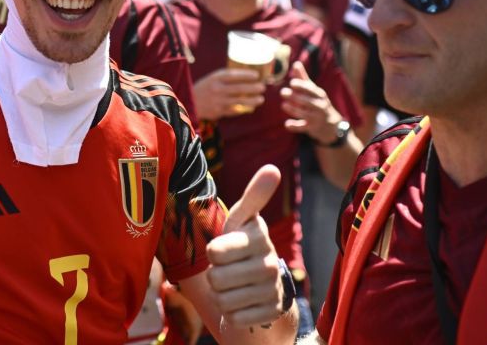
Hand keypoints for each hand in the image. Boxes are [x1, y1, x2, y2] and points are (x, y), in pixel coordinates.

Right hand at [193, 68, 264, 119]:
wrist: (190, 102)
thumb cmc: (205, 87)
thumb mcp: (213, 78)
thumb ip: (226, 77)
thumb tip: (248, 76)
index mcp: (215, 78)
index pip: (233, 75)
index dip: (246, 75)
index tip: (257, 75)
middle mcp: (217, 89)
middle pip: (238, 89)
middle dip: (252, 88)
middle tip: (262, 87)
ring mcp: (218, 101)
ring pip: (238, 101)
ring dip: (251, 100)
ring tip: (261, 99)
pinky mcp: (218, 111)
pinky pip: (234, 110)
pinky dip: (243, 109)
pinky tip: (251, 108)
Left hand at [204, 165, 284, 328]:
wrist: (263, 286)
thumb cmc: (243, 246)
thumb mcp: (242, 221)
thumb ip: (253, 196)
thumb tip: (273, 169)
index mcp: (259, 237)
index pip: (215, 251)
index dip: (213, 253)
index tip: (223, 249)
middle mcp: (270, 263)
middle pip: (216, 278)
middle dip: (215, 276)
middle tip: (228, 270)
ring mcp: (273, 290)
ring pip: (223, 300)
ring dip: (222, 296)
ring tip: (235, 286)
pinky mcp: (271, 313)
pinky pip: (234, 318)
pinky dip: (232, 314)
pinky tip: (243, 304)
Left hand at [280, 61, 339, 144]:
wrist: (330, 124)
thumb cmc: (318, 102)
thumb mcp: (313, 90)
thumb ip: (303, 78)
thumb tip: (296, 63)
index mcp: (319, 95)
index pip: (311, 89)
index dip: (302, 86)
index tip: (292, 83)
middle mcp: (320, 106)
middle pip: (308, 101)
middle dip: (296, 97)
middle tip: (282, 92)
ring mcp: (317, 118)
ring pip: (305, 114)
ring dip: (294, 110)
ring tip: (283, 105)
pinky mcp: (312, 128)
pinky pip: (304, 127)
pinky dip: (295, 127)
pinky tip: (287, 124)